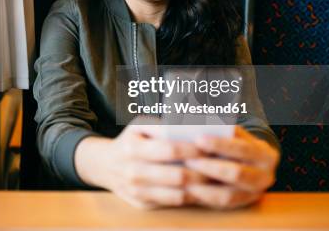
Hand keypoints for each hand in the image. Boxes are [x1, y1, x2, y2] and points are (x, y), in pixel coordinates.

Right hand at [75, 120, 206, 208]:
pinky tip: (205, 189)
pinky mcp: (143, 204)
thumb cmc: (131, 140)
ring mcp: (137, 192)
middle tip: (224, 166)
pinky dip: (192, 197)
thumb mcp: (140, 126)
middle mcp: (133, 172)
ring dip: (202, 188)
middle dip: (204, 172)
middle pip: (177, 176)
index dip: (193, 149)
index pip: (169, 150)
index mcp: (132, 148)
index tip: (212, 146)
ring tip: (219, 180)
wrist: (104, 165)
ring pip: (178, 194)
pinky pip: (173, 203)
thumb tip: (190, 128)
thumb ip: (162, 125)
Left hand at [185, 126, 279, 208]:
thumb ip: (222, 130)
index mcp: (265, 154)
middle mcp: (264, 177)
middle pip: (236, 174)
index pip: (243, 149)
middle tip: (188, 160)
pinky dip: (202, 198)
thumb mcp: (235, 134)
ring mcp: (253, 195)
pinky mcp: (240, 206)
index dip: (220, 144)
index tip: (198, 138)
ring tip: (183, 177)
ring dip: (203, 186)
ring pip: (227, 194)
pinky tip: (186, 190)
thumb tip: (198, 126)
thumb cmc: (236, 142)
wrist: (251, 164)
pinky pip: (219, 205)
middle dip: (209, 166)